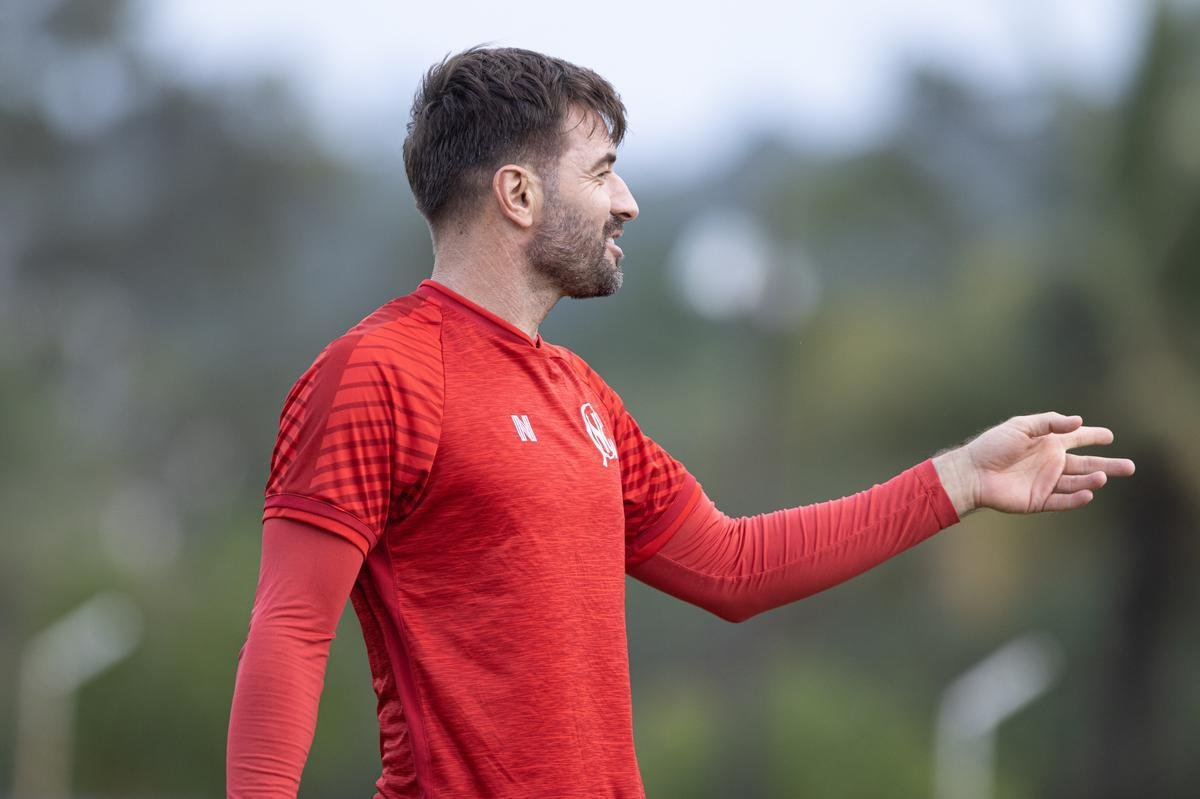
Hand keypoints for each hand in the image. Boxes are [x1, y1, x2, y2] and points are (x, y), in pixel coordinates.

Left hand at [932, 412, 1135, 516]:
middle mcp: (1051, 462)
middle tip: (1130, 467)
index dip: (1093, 436)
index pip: (1077, 438)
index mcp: (1048, 443)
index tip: (1110, 435)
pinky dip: (1076, 498)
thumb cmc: (993, 445)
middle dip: (1108, 465)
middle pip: (1086, 464)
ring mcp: (1046, 482)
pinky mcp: (1039, 500)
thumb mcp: (1021, 427)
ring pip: (1077, 483)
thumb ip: (1050, 423)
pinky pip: (1062, 500)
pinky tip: (1089, 494)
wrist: (972, 471)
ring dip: (1091, 480)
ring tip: (1103, 476)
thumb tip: (1079, 421)